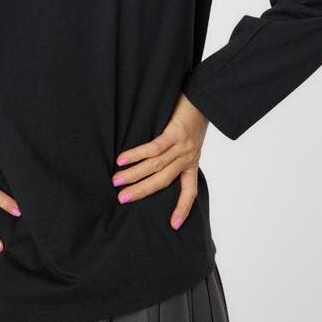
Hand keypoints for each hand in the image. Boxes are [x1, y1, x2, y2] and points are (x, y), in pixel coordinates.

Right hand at [111, 92, 208, 229]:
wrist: (204, 96)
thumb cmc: (192, 116)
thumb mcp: (188, 140)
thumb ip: (174, 153)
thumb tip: (151, 165)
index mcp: (192, 162)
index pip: (189, 191)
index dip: (182, 209)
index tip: (174, 226)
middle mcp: (188, 157)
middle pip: (163, 181)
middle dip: (141, 191)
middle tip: (122, 199)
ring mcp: (182, 146)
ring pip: (156, 166)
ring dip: (134, 174)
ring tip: (117, 180)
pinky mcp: (175, 132)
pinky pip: (154, 148)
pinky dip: (137, 155)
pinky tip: (122, 159)